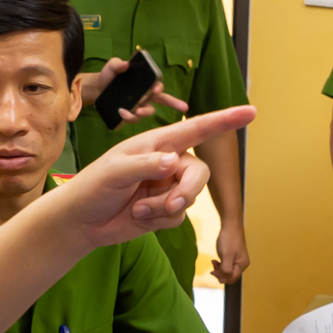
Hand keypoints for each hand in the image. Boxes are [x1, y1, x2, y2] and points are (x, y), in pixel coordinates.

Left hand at [54, 106, 255, 246]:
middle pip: (198, 172)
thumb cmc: (92, 187)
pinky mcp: (165, 210)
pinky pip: (178, 217)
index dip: (224, 120)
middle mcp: (167, 162)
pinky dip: (159, 221)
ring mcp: (167, 187)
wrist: (82, 221)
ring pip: (189, 198)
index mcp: (156, 143)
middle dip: (187, 191)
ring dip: (164, 209)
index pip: (196, 128)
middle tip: (170, 206)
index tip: (251, 112)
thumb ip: (145, 165)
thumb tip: (174, 162)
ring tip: (138, 210)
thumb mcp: (114, 172)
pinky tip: (138, 217)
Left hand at [81, 58, 188, 120]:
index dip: (159, 86)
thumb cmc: (109, 75)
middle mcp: (145, 94)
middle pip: (163, 99)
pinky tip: (121, 112)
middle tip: (170, 104)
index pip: (157, 83)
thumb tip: (125, 64)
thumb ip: (117, 64)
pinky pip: (134, 119)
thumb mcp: (112, 66)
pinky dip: (130, 117)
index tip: (156, 88)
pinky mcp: (129, 114)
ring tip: (136, 111)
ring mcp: (138, 105)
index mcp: (145, 81)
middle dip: (172, 103)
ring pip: (148, 111)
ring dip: (145, 112)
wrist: (97, 88)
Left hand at [212, 222, 248, 283]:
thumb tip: (223, 279)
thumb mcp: (226, 256)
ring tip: (214, 261)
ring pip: (227, 271)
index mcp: (242, 265)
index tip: (213, 270)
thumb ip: (226, 269)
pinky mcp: (233, 256)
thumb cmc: (229, 240)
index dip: (221, 277)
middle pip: (229, 276)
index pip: (232, 279)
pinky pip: (226, 265)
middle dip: (220, 273)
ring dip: (219, 269)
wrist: (230, 225)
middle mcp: (241, 264)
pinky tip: (215, 259)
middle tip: (213, 264)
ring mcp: (237, 260)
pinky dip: (220, 264)